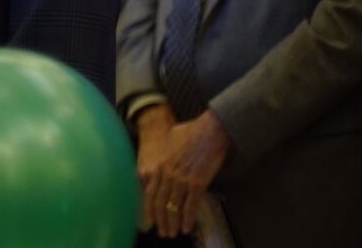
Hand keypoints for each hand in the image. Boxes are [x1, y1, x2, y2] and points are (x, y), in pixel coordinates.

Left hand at [135, 105, 230, 237]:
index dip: (150, 208)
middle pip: (159, 202)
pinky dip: (187, 218)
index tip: (150, 219)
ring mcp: (182, 179)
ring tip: (172, 233)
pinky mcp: (197, 183)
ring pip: (173, 206)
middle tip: (162, 231)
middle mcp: (168, 174)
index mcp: (160, 165)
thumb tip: (168, 155)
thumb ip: (167, 151)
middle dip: (160, 220)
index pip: (150, 192)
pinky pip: (190, 205)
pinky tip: (186, 227)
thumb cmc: (193, 131)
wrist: (211, 129)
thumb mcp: (171, 139)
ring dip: (173, 222)